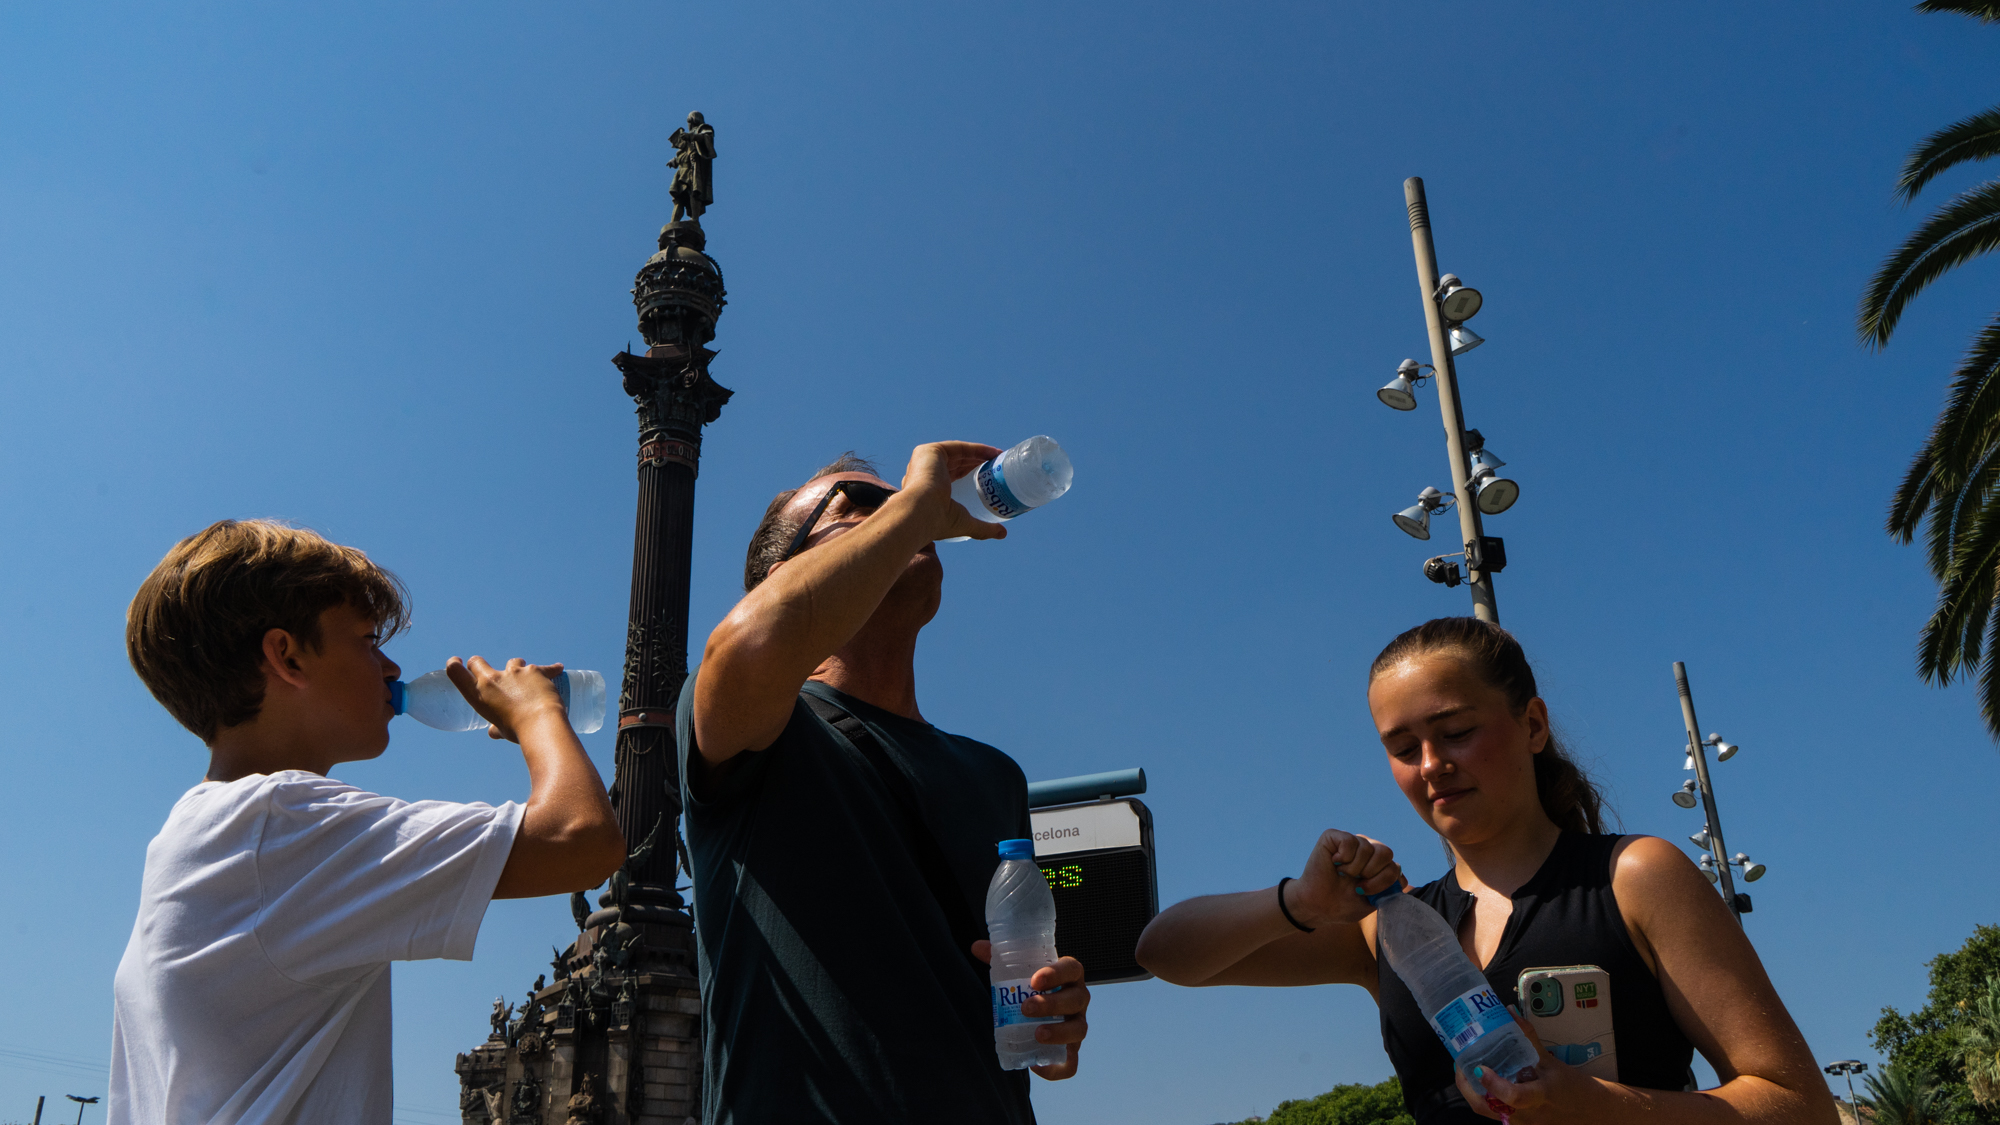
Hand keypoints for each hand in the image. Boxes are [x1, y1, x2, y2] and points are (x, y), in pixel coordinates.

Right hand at [445, 656, 565, 742]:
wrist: (540, 724)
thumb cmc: (517, 730)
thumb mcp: (502, 731)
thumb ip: (496, 729)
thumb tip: (493, 733)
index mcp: (479, 694)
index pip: (455, 672)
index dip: (453, 665)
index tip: (456, 662)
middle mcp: (493, 679)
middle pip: (478, 662)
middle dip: (480, 665)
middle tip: (488, 674)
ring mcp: (514, 672)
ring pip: (513, 662)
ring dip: (518, 669)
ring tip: (528, 682)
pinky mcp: (535, 671)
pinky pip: (545, 667)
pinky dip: (552, 669)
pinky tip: (558, 669)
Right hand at [899, 441, 1007, 543]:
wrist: (921, 512)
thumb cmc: (938, 522)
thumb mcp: (963, 523)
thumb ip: (982, 529)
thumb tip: (1002, 534)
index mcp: (926, 489)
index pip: (952, 477)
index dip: (972, 475)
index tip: (990, 477)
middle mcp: (923, 472)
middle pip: (956, 464)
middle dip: (978, 464)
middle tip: (997, 467)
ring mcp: (925, 460)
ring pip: (959, 454)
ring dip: (980, 455)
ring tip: (998, 459)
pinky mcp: (930, 451)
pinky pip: (959, 448)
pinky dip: (977, 450)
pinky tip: (993, 453)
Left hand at [971, 940, 1089, 1079]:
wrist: (1041, 1014)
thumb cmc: (1032, 989)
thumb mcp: (1019, 972)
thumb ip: (1000, 958)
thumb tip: (977, 947)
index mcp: (1069, 976)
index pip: (1072, 968)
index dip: (1057, 973)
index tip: (1034, 980)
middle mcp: (1078, 999)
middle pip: (1077, 999)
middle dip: (1052, 1003)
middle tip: (1025, 1008)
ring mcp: (1077, 1025)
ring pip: (1079, 1030)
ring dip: (1059, 1032)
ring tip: (1037, 1034)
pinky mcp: (1071, 1051)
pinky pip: (1071, 1064)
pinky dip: (1057, 1068)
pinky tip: (1037, 1066)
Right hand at [1285, 829, 1402, 928]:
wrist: (1318, 907)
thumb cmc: (1343, 904)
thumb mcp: (1373, 901)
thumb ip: (1390, 889)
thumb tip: (1401, 878)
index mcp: (1379, 864)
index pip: (1394, 867)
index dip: (1382, 882)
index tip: (1365, 893)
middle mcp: (1367, 849)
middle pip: (1386, 853)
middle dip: (1372, 874)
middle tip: (1356, 883)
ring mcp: (1352, 841)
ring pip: (1367, 847)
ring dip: (1354, 868)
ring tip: (1342, 874)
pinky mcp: (1334, 836)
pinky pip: (1350, 841)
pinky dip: (1343, 857)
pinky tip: (1334, 863)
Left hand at [1455, 1006, 1579, 1121]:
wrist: (1591, 1113)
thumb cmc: (1573, 1086)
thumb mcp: (1551, 1061)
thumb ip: (1528, 1038)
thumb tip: (1509, 1012)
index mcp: (1541, 1096)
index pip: (1514, 1096)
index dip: (1494, 1084)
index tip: (1482, 1067)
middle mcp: (1529, 1115)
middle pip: (1486, 1107)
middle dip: (1467, 1086)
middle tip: (1460, 1062)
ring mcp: (1523, 1124)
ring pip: (1487, 1110)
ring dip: (1473, 1090)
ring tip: (1467, 1068)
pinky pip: (1495, 1113)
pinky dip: (1485, 1097)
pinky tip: (1483, 1082)